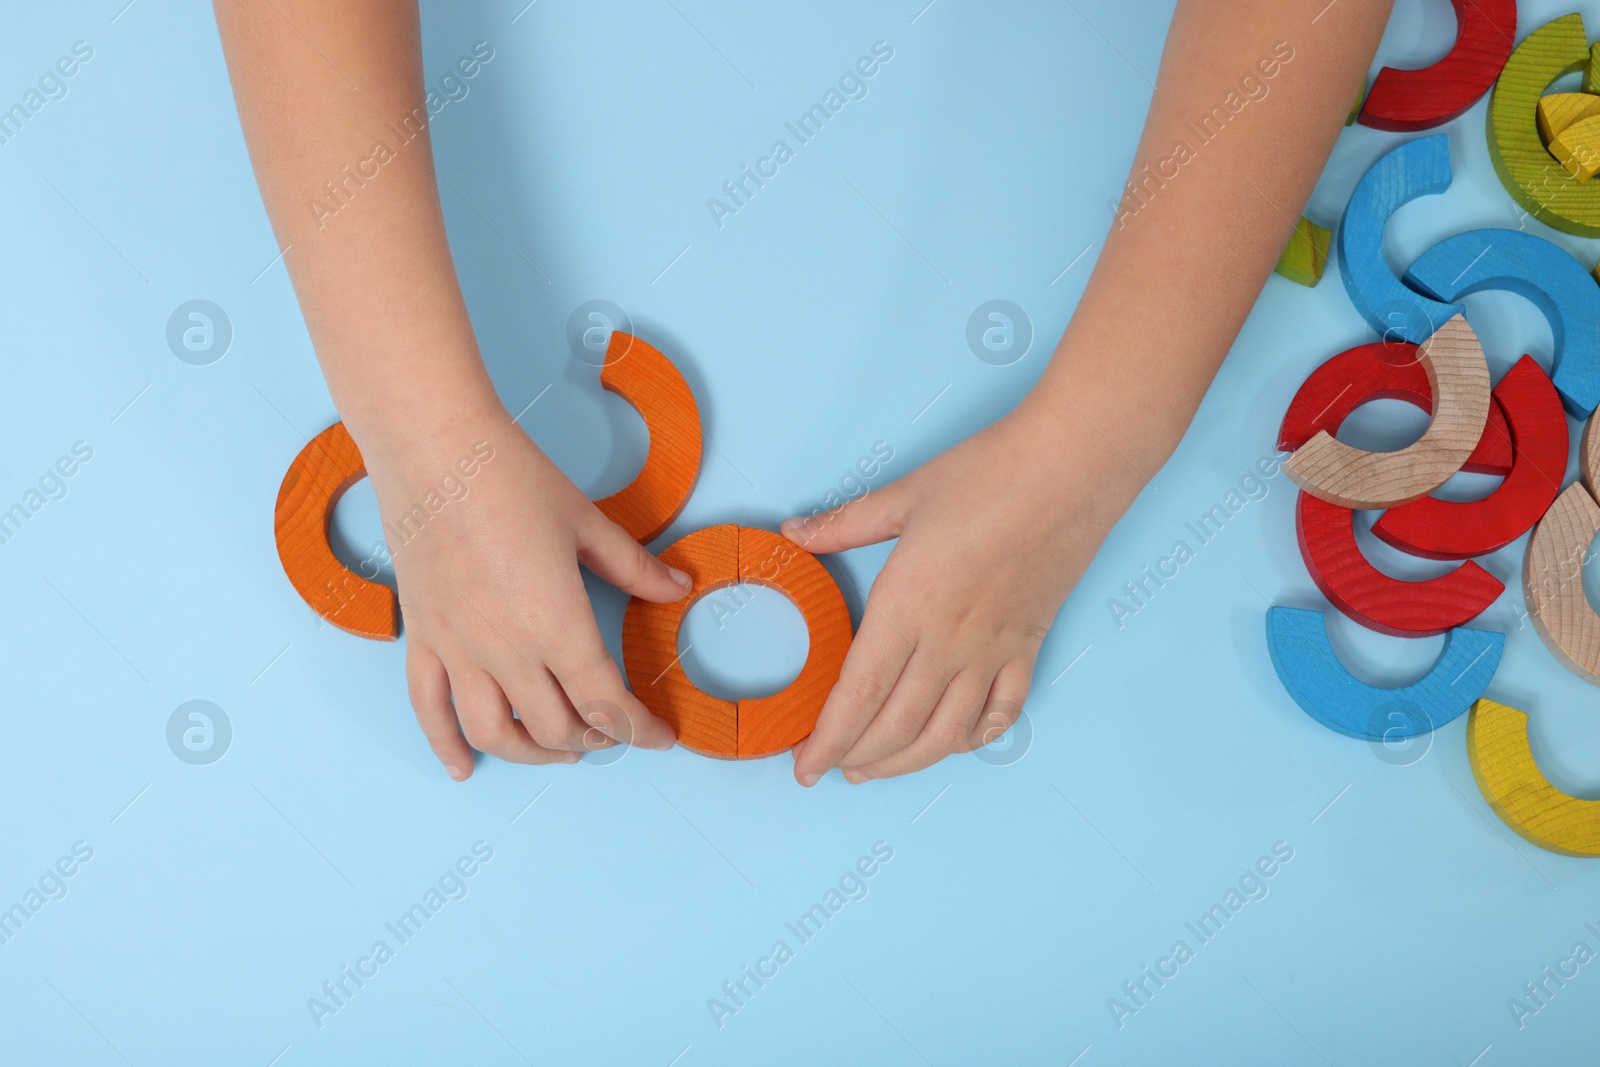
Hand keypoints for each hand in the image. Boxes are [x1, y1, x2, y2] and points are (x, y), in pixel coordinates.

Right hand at [360, 398, 690, 779]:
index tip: (660, 737)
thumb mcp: (588, 523)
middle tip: (614, 730)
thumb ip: (634, 567)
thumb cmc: (514, 480)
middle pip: (557, 727)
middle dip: (595, 739)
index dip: (640, 730)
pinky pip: (429, 709)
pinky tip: (463, 768)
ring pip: (495, 733)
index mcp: (558, 625)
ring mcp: (459, 650)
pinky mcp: (423, 639)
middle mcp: (507, 651)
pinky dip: (445, 746)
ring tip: (559, 751)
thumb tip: (677, 587)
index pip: (606, 702)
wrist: (435, 450)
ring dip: (533, 753)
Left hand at [782, 395, 1143, 783]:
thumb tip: (796, 531)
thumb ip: (844, 523)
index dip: (827, 739)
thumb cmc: (988, 474)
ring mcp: (993, 649)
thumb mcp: (904, 495)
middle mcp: (948, 640)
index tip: (804, 765)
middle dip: (857, 757)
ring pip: (945, 732)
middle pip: (895, 725)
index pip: (857, 695)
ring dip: (906, 761)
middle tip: (830, 767)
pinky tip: (951, 741)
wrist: (1071, 469)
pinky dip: (972, 738)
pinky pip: (1000, 711)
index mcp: (907, 605)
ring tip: (876, 769)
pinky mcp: (1028, 646)